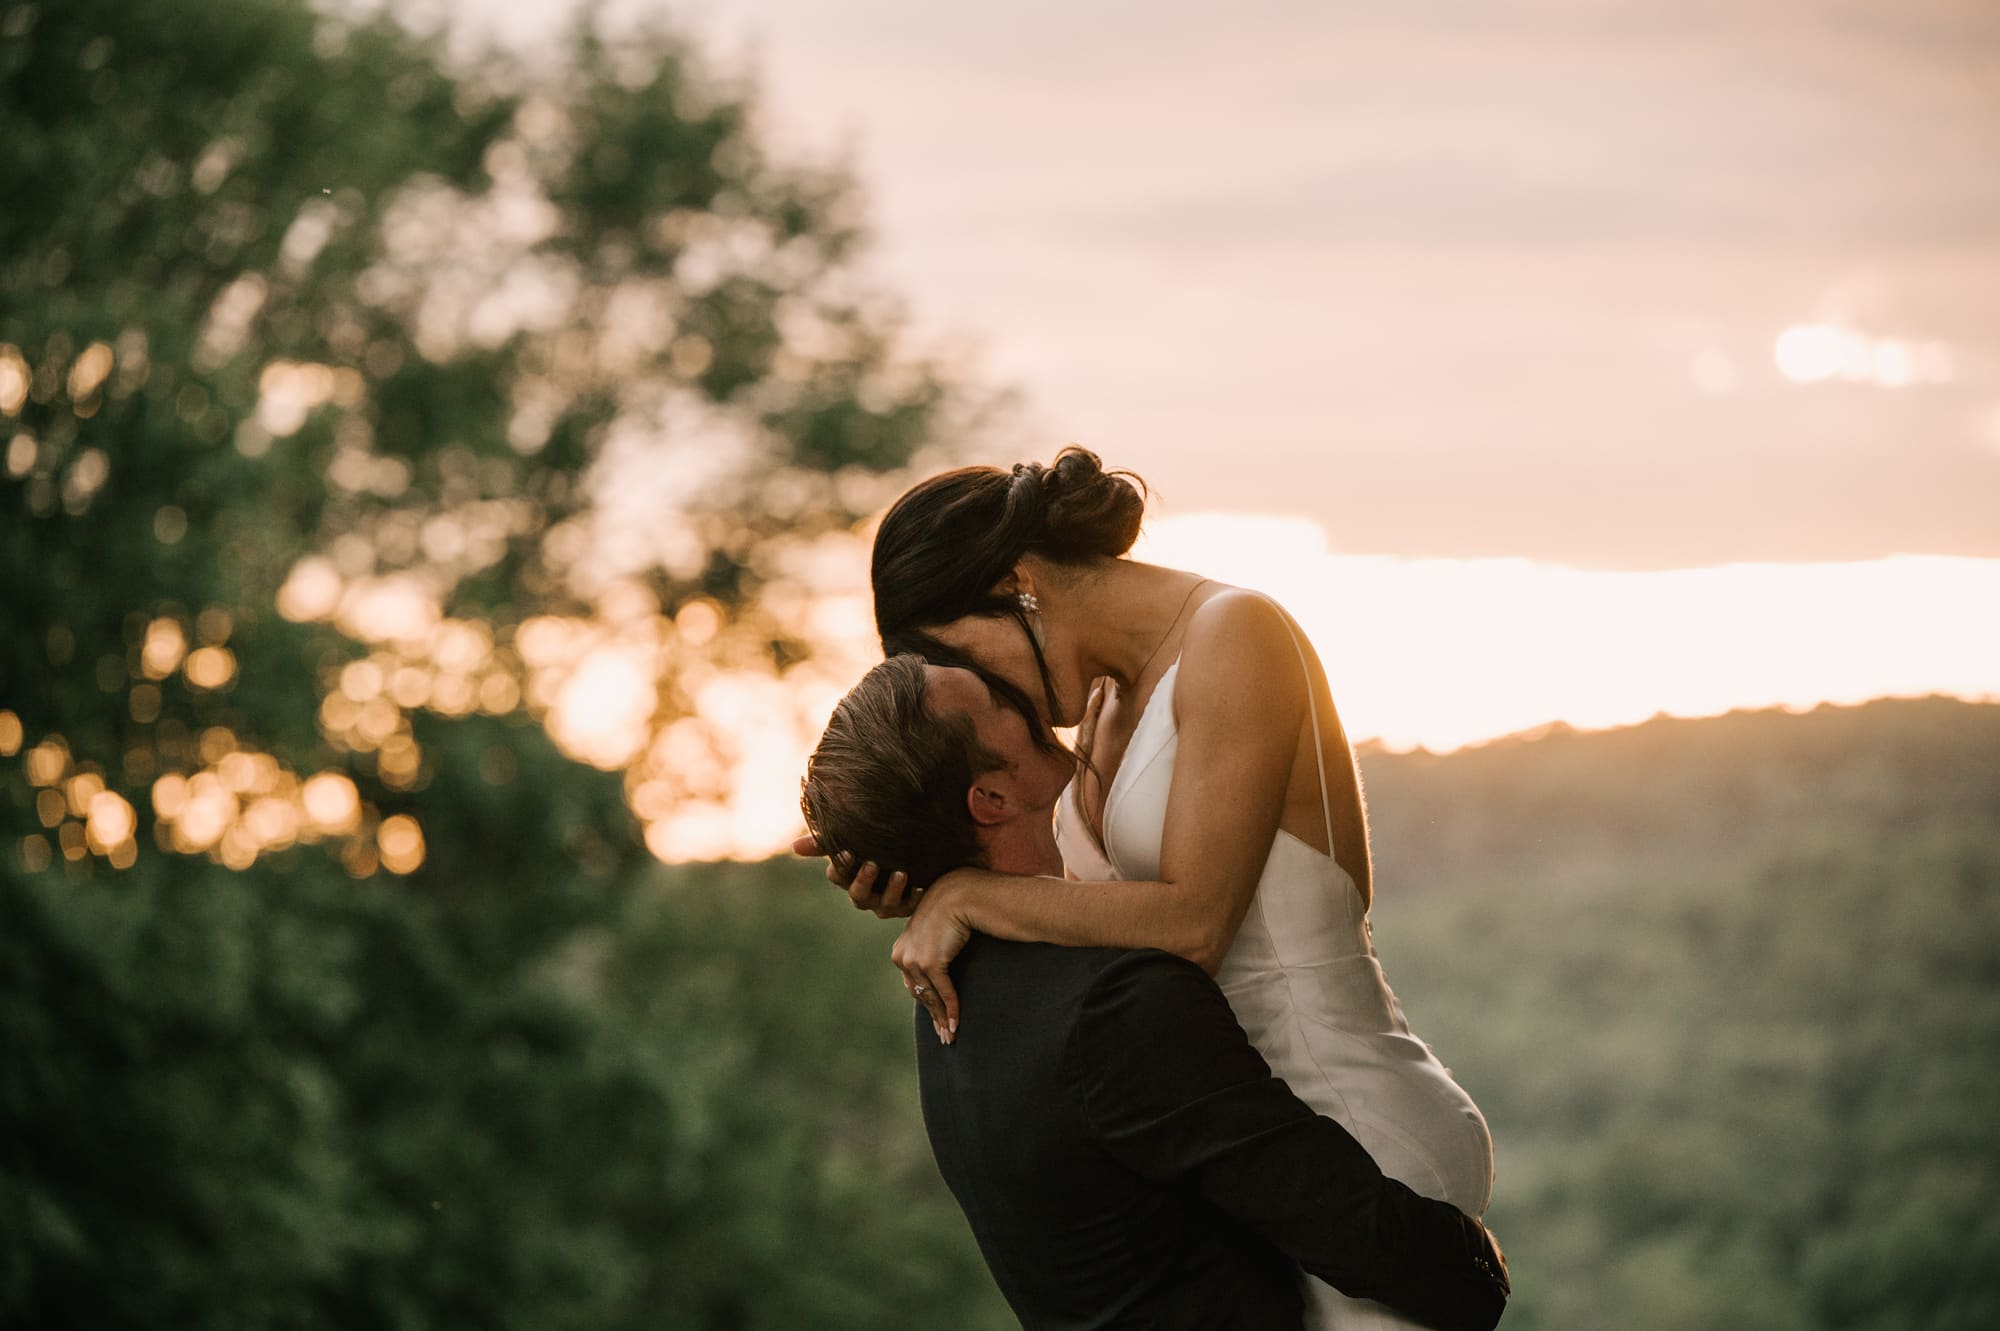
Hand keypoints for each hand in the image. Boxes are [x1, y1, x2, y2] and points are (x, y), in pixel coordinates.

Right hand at [791, 833, 920, 918]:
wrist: (916, 851)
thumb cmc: (878, 844)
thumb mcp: (855, 839)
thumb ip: (826, 841)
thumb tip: (794, 847)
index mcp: (849, 876)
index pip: (837, 875)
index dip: (841, 866)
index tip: (848, 851)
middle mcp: (865, 894)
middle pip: (858, 894)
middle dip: (863, 880)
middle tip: (872, 864)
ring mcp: (886, 902)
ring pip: (884, 905)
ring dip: (892, 891)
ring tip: (901, 873)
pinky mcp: (908, 905)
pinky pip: (909, 907)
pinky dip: (914, 898)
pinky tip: (921, 886)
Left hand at [890, 877, 973, 1043]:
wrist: (962, 893)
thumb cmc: (954, 909)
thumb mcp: (937, 931)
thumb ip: (933, 949)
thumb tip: (939, 970)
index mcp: (900, 950)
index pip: (913, 984)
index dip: (926, 1004)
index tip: (937, 1020)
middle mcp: (902, 956)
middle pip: (919, 994)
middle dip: (934, 1016)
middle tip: (944, 1036)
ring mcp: (914, 959)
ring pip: (930, 997)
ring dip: (943, 1018)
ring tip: (951, 1035)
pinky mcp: (930, 962)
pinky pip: (943, 992)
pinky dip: (952, 1010)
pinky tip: (957, 1024)